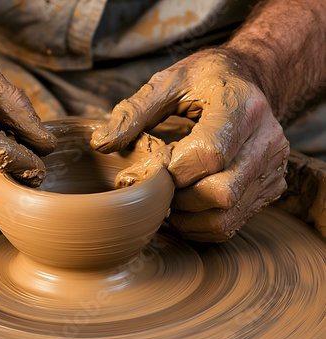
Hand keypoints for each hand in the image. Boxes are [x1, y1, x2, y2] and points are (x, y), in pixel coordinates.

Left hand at [91, 50, 289, 241]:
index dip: (172, 171)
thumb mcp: (169, 81)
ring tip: (170, 198)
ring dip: (188, 217)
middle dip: (179, 198)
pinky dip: (201, 224)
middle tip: (159, 187)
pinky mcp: (270, 186)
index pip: (209, 155)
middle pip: (221, 192)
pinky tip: (186, 207)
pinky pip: (232, 223)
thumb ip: (134, 112)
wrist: (251, 80)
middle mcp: (266, 140)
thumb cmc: (208, 79)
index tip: (153, 167)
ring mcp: (271, 167)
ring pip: (227, 216)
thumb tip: (101, 143)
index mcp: (242, 107)